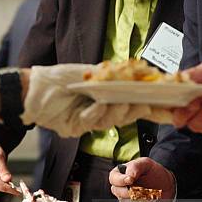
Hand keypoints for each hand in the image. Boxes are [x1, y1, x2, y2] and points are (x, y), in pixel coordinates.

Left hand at [21, 64, 173, 137]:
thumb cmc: (60, 78)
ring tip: (112, 101)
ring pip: (113, 120)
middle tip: (142, 101)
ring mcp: (91, 121)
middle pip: (128, 113)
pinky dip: (92, 114)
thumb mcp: (90, 72)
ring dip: (114, 110)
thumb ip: (115, 75)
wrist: (33, 90)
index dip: (151, 104)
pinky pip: (93, 123)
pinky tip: (87, 107)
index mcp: (108, 97)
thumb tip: (142, 71)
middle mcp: (102, 110)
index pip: (134, 102)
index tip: (168, 102)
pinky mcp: (79, 130)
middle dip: (135, 108)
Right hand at [109, 158, 175, 200]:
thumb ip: (135, 167)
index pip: (113, 178)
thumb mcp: (146, 163)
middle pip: (118, 192)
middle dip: (130, 191)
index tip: (130, 180)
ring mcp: (127, 198)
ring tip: (148, 193)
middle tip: (141, 188)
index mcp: (121, 174)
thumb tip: (128, 176)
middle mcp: (121, 187)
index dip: (120, 180)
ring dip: (137, 199)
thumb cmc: (154, 172)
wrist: (166, 184)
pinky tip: (149, 201)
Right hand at [173, 61, 201, 137]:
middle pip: (177, 119)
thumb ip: (193, 74)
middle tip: (192, 99)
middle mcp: (195, 111)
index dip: (166, 101)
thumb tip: (177, 78)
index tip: (167, 95)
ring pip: (194, 124)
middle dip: (182, 110)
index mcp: (188, 96)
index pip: (170, 103)